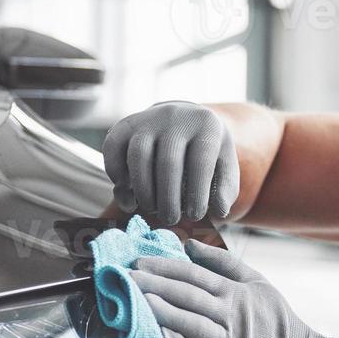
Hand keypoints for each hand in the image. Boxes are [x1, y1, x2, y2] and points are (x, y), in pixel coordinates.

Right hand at [102, 101, 240, 225]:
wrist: (183, 120)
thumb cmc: (205, 154)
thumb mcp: (224, 166)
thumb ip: (225, 189)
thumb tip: (219, 211)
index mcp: (206, 126)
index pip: (200, 162)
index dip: (197, 193)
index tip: (195, 216)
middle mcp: (176, 117)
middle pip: (168, 162)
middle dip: (168, 198)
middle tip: (170, 219)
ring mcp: (148, 119)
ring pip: (138, 156)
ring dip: (142, 190)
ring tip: (150, 209)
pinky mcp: (124, 125)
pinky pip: (112, 149)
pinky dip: (116, 174)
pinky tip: (128, 193)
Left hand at [129, 239, 335, 337]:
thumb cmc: (277, 324)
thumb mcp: (259, 284)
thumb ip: (225, 263)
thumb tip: (191, 246)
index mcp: (236, 293)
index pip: (194, 275)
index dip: (165, 266)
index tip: (138, 261)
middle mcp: (231, 315)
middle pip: (188, 296)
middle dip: (154, 284)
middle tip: (125, 277)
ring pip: (191, 324)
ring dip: (164, 311)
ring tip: (138, 301)